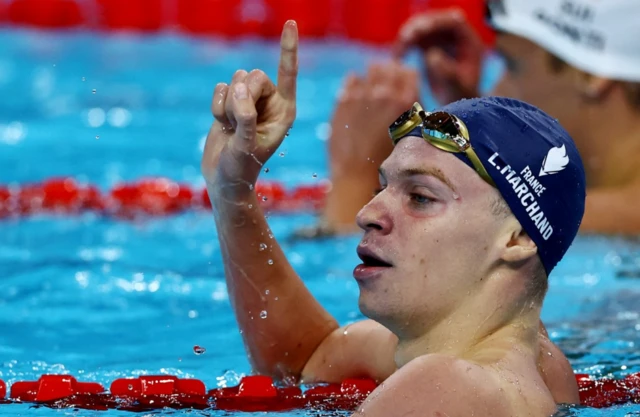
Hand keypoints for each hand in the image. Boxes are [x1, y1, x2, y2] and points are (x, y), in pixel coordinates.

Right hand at [201, 21, 297, 197]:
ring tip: (232, 128)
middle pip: (255, 75)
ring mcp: (251, 101)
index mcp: (285, 110)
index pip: (288, 73)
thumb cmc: (241, 167)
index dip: (288, 48)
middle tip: (239, 123)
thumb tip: (238, 88)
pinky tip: (223, 124)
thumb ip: (246, 117)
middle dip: (242, 97)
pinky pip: (220, 88)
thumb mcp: (246, 146)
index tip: (291, 23)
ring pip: (236, 80)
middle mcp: (270, 102)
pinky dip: (216, 106)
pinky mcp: (232, 102)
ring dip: (228, 105)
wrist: (223, 179)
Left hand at [329, 62, 419, 174]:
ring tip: (374, 88)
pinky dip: (357, 83)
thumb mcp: (410, 135)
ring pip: (372, 69)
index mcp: (406, 102)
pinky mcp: (344, 101)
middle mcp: (385, 94)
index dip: (407, 77)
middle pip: (390, 67)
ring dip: (375, 76)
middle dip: (391, 73)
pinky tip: (359, 94)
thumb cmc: (387, 161)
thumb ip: (413, 112)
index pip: (409, 72)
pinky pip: (353, 79)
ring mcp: (362, 95)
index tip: (404, 84)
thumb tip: (412, 94)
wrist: (357, 176)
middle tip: (389, 84)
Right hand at [393, 9, 484, 104]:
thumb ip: (447, 71)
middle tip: (405, 36)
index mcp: (468, 41)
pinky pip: (414, 40)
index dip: (437, 22)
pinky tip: (397, 57)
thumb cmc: (461, 97)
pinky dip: (404, 46)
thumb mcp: (457, 86)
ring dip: (408, 36)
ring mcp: (440, 40)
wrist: (456, 105)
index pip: (454, 22)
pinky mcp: (427, 46)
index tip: (421, 29)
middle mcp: (454, 37)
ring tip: (398, 51)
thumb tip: (431, 54)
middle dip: (419, 26)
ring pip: (422, 29)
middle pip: (435, 22)